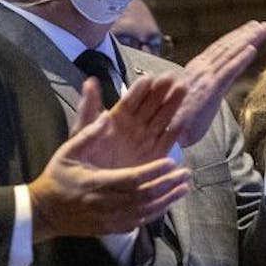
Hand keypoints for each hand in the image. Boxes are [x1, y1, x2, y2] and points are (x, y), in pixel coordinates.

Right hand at [30, 80, 190, 241]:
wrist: (45, 212)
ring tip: (184, 187)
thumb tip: (107, 116)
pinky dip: (157, 213)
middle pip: (145, 196)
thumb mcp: (67, 152)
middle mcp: (106, 204)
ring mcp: (110, 219)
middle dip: (168, 185)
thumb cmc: (57, 177)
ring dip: (168, 199)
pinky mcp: (112, 228)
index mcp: (96, 183)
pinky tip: (169, 203)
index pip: (132, 179)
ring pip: (146, 212)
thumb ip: (87, 134)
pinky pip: (140, 222)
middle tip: (186, 173)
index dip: (154, 172)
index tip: (171, 162)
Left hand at [68, 74, 185, 168]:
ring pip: (162, 119)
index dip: (140, 89)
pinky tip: (181, 121)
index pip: (131, 100)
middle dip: (162, 91)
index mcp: (118, 118)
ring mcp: (146, 140)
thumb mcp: (82, 130)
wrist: (94, 187)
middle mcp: (135, 127)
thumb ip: (88, 107)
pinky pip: (167, 141)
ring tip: (182, 89)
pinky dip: (175, 132)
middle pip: (151, 106)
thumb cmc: (85, 158)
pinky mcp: (155, 155)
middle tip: (172, 78)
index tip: (150, 78)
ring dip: (172, 105)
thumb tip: (90, 81)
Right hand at [173, 20, 265, 145]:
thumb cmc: (178, 121)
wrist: (166, 133)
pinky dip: (240, 59)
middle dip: (246, 35)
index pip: (219, 50)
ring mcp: (206, 78)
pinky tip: (252, 49)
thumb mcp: (191, 100)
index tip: (250, 29)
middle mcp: (201, 70)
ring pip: (230, 54)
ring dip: (249, 40)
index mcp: (196, 71)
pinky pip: (228, 71)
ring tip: (263, 29)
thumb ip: (202, 90)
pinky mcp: (210, 90)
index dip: (235, 38)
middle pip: (227, 48)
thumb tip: (208, 85)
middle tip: (263, 25)